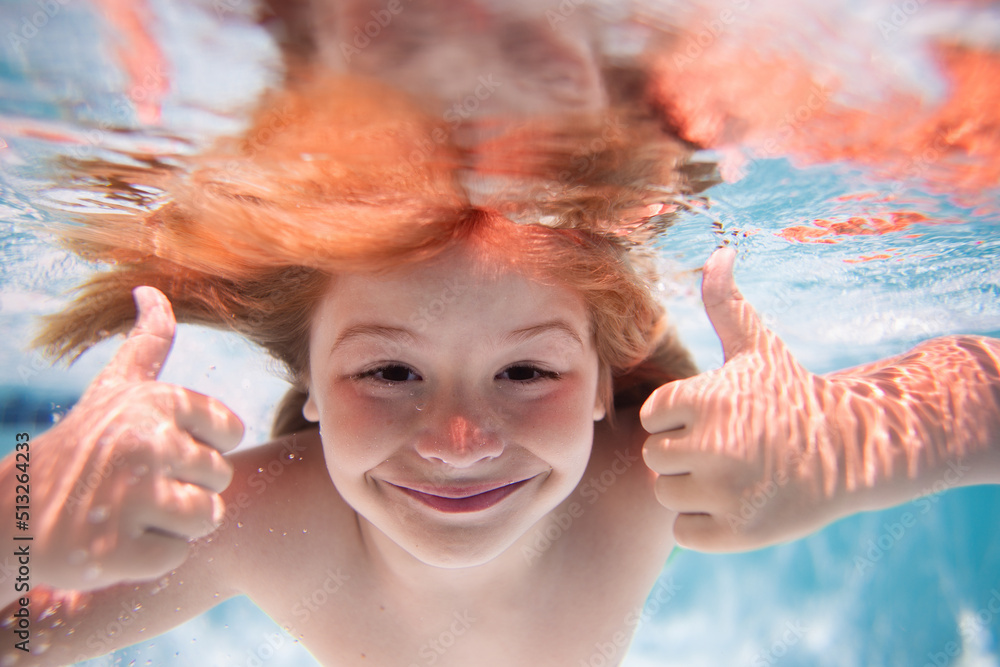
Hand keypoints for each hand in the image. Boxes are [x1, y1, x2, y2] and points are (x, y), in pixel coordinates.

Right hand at [30, 287, 242, 590]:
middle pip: (221, 476)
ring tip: (128, 514)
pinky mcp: (117, 549)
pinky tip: (112, 543)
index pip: (230, 429)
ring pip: (207, 517)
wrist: (9, 519)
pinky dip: (148, 559)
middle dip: (186, 488)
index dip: (201, 445)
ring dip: (173, 524)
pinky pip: (176, 555)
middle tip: (135, 488)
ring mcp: (131, 496)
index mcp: (154, 401)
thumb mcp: (113, 391)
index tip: (158, 449)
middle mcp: (145, 441)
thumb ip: (146, 344)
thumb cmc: (79, 451)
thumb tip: (152, 289)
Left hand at [640, 248, 850, 550]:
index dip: (680, 417)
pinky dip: (705, 523)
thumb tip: (720, 251)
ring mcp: (724, 493)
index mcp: (706, 398)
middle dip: (684, 453)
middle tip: (727, 448)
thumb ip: (725, 304)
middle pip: (654, 457)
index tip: (717, 416)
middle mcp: (712, 446)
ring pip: (665, 494)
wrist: (850, 452)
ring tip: (735, 474)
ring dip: (692, 488)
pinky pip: (683, 531)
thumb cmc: (791, 395)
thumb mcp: (758, 346)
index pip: (652, 416)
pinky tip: (738, 503)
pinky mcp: (734, 533)